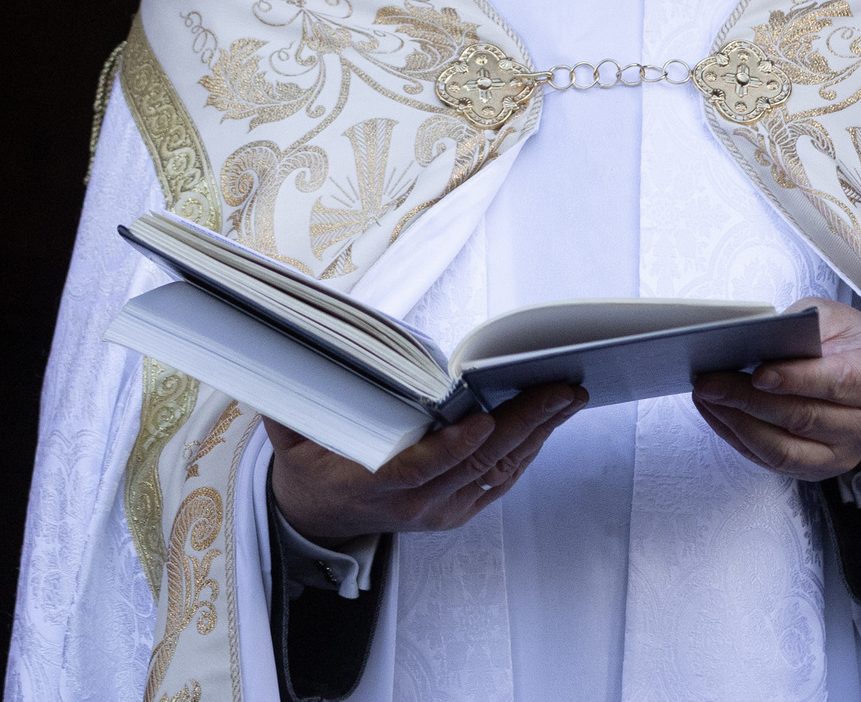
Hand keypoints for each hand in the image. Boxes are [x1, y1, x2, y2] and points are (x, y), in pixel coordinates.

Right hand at [266, 384, 587, 545]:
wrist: (315, 516)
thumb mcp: (292, 433)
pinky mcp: (454, 513)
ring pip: (496, 474)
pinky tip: (548, 423)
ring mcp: (438, 512)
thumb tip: (306, 345)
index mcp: (370, 484)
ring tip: (568, 397)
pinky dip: (527, 451)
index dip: (454, 447)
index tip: (483, 420)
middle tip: (559, 391)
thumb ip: (303, 397)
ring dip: (536, 435)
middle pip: (475, 466)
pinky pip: (498, 483)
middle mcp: (412, 504)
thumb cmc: (309, 464)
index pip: (419, 468)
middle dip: (522, 425)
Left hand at [691, 296, 860, 481]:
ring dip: (738, 423)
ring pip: (784, 448)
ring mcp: (842, 453)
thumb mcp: (835, 318)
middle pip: (802, 417)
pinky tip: (716, 414)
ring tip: (706, 397)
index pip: (836, 382)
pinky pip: (773, 461)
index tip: (758, 373)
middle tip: (710, 381)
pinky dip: (739, 438)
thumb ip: (801, 327)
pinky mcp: (818, 469)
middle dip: (749, 400)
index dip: (795, 379)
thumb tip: (754, 341)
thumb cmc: (851, 342)